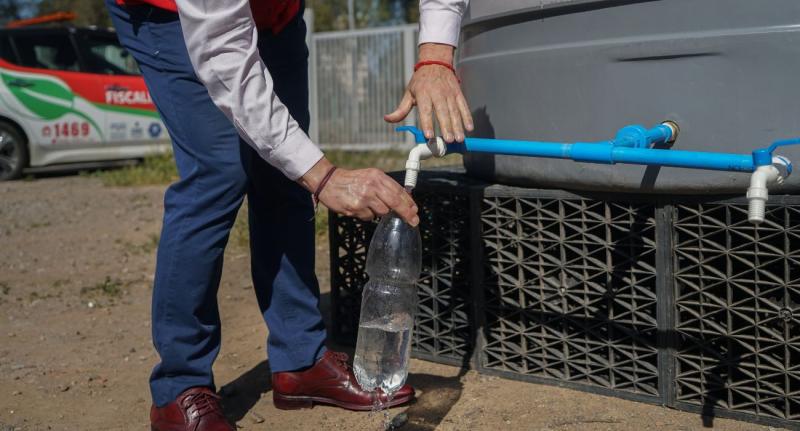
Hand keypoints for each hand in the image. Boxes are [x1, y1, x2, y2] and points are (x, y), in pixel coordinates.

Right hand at [299, 158, 418, 225]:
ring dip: (380, 212)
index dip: (409, 203)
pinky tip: (359, 207)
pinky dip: (367, 215)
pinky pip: (369, 217)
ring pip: (382, 212)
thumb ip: (386, 186)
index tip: (415, 211)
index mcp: (377, 176)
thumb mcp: (370, 176)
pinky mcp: (355, 208)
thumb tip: (404, 200)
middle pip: (395, 203)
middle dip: (406, 214)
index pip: (398, 191)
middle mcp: (371, 186)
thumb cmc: (352, 180)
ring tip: (369, 204)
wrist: (328, 182)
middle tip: (413, 221)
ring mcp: (363, 198)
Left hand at [384, 43, 473, 142]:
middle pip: (442, 112)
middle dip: (446, 127)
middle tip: (448, 140)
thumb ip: (400, 109)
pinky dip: (467, 117)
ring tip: (459, 138)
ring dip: (458, 126)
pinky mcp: (458, 93)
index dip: (427, 123)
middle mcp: (437, 93)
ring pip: (454, 111)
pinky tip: (470, 128)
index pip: (425, 110)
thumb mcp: (409, 93)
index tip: (429, 135)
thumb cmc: (420, 81)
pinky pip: (464, 106)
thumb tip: (387, 119)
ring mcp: (449, 93)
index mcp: (423, 94)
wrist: (436, 62)